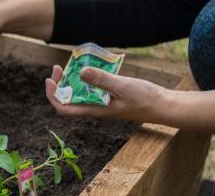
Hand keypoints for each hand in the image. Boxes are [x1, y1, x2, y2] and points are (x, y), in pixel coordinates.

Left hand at [45, 65, 170, 122]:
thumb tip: (81, 72)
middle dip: (59, 85)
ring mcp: (101, 104)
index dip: (53, 95)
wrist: (163, 106)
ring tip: (70, 66)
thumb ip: (102, 80)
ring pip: (78, 95)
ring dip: (70, 82)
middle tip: (58, 68)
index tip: (50, 79)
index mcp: (94, 110)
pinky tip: (89, 69)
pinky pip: (90, 91)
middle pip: (67, 101)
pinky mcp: (109, 99)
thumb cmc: (145, 99)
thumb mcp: (122, 86)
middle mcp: (95, 109)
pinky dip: (85, 80)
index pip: (64, 109)